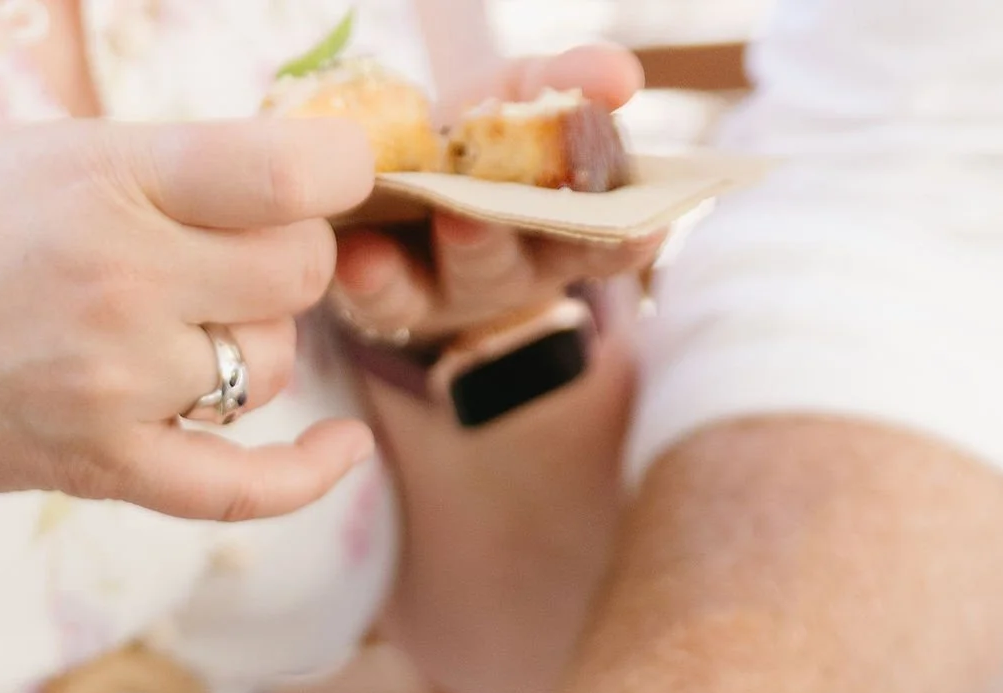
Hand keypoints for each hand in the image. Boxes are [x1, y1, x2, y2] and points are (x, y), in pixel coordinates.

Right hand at [0, 115, 376, 522]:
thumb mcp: (49, 153)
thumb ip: (170, 166)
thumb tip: (302, 177)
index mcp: (108, 179)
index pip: (289, 176)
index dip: (336, 169)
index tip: (332, 170)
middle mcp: (120, 283)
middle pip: (297, 271)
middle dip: (283, 255)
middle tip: (221, 249)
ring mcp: (115, 386)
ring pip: (269, 366)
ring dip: (247, 345)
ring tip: (165, 324)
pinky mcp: (104, 467)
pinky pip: (243, 486)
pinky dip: (307, 474)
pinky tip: (348, 450)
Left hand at [333, 49, 653, 349]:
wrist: (394, 175)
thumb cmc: (477, 136)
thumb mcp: (520, 94)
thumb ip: (567, 81)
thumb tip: (622, 78)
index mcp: (562, 232)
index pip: (610, 245)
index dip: (628, 240)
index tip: (646, 227)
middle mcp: (513, 272)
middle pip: (518, 261)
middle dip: (505, 235)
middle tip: (486, 211)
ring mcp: (450, 294)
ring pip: (455, 281)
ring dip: (451, 251)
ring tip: (444, 218)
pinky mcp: (388, 305)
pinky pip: (380, 301)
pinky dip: (370, 280)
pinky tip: (355, 255)